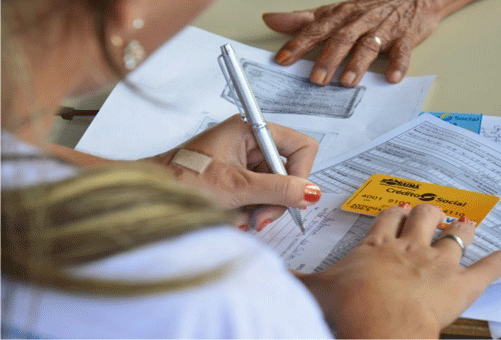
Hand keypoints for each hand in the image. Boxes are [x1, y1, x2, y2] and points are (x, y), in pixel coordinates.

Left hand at [150, 115, 320, 230]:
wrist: (153, 196)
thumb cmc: (182, 181)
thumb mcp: (236, 187)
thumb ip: (277, 189)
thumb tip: (311, 192)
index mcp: (251, 130)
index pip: (300, 147)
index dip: (301, 174)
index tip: (293, 198)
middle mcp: (251, 142)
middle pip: (289, 171)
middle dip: (277, 198)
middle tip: (260, 218)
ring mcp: (245, 161)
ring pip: (276, 188)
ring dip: (264, 208)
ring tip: (244, 220)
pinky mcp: (239, 178)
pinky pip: (261, 195)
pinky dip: (253, 210)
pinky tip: (237, 216)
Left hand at [263, 0, 469, 85]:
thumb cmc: (368, 9)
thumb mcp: (333, 12)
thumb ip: (303, 20)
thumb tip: (270, 20)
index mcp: (340, 16)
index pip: (315, 30)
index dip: (298, 44)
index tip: (282, 60)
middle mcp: (359, 22)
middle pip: (341, 39)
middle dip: (328, 59)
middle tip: (316, 80)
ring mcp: (383, 29)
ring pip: (368, 45)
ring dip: (357, 64)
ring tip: (347, 82)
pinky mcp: (405, 37)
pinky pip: (402, 51)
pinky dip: (398, 64)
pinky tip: (392, 78)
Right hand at [296, 204, 500, 337]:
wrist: (375, 325)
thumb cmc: (348, 306)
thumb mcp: (313, 290)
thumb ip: (293, 279)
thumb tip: (264, 272)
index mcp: (378, 246)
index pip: (389, 217)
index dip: (395, 212)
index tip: (398, 209)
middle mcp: (409, 248)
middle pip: (424, 216)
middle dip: (430, 213)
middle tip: (432, 212)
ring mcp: (438, 263)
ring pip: (456, 234)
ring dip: (464, 228)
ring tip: (468, 222)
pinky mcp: (462, 285)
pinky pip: (492, 266)